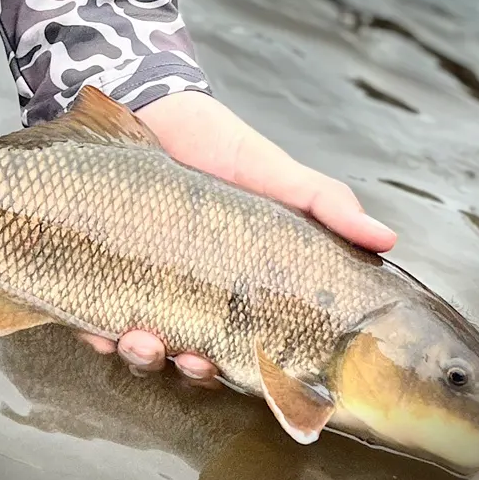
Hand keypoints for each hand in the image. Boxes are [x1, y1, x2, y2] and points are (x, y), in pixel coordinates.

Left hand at [79, 90, 396, 381]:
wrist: (150, 106)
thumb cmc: (219, 144)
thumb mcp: (276, 174)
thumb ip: (325, 205)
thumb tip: (387, 239)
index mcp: (236, 285)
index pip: (249, 343)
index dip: (253, 368)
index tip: (255, 373)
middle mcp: (189, 293)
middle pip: (193, 356)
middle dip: (191, 369)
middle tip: (192, 361)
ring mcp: (141, 286)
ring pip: (143, 346)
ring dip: (143, 356)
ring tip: (141, 338)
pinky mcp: (95, 272)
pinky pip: (91, 320)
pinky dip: (94, 333)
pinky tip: (98, 328)